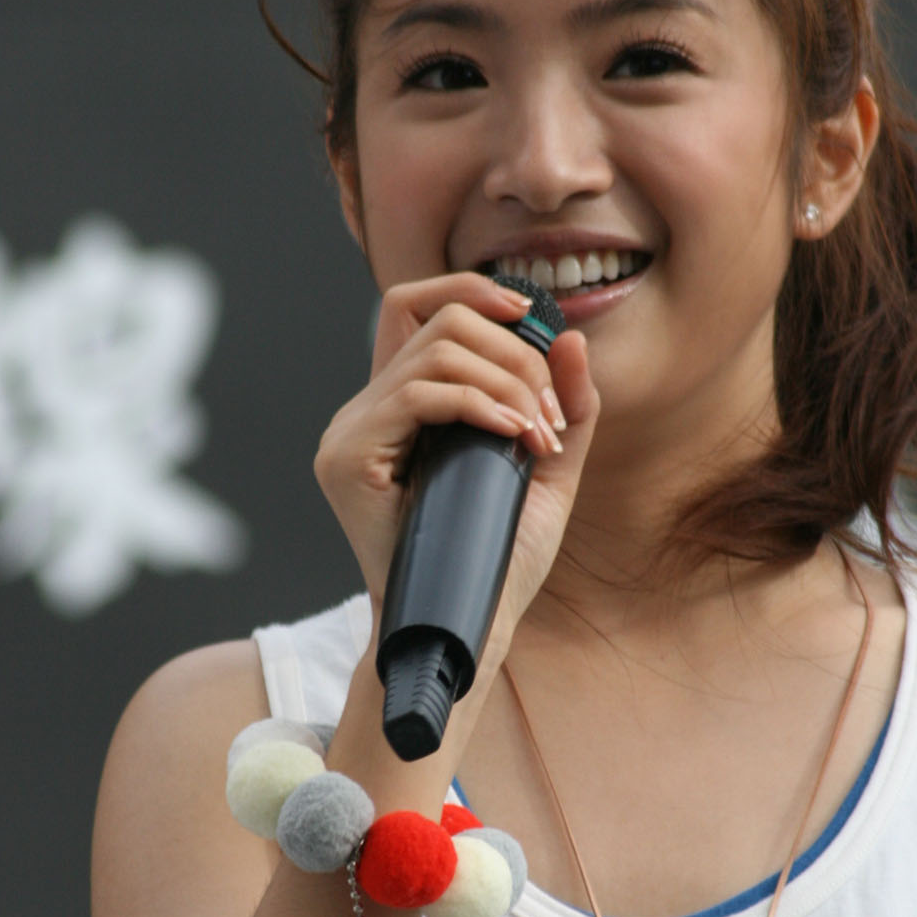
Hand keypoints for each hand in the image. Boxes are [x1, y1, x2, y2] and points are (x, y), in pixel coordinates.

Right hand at [315, 272, 598, 635]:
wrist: (469, 625)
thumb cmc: (500, 557)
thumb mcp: (545, 470)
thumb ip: (563, 408)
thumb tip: (569, 336)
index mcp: (399, 407)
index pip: (414, 304)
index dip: (471, 291)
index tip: (532, 319)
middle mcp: (365, 410)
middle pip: (438, 320)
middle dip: (514, 354)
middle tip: (549, 416)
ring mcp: (349, 433)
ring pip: (435, 351)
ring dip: (506, 383)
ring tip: (539, 435)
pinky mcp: (347, 459)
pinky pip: (418, 394)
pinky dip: (480, 404)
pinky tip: (515, 436)